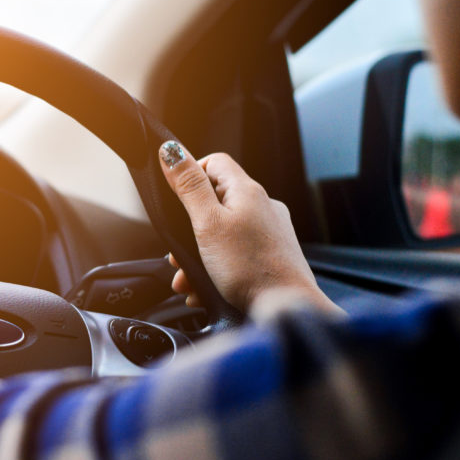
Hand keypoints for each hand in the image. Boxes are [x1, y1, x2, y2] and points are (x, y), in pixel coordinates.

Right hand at [158, 141, 337, 314]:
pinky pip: (235, 252)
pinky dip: (216, 267)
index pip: (215, 162)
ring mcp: (270, 231)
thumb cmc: (250, 268)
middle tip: (178, 253)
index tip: (177, 200)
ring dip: (198, 253)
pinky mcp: (272, 254)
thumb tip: (172, 151)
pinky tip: (205, 288)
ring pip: (223, 230)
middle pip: (215, 200)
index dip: (191, 175)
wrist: (287, 308)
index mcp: (247, 191)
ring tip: (187, 279)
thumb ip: (189, 186)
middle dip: (188, 227)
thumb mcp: (207, 223)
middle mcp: (263, 206)